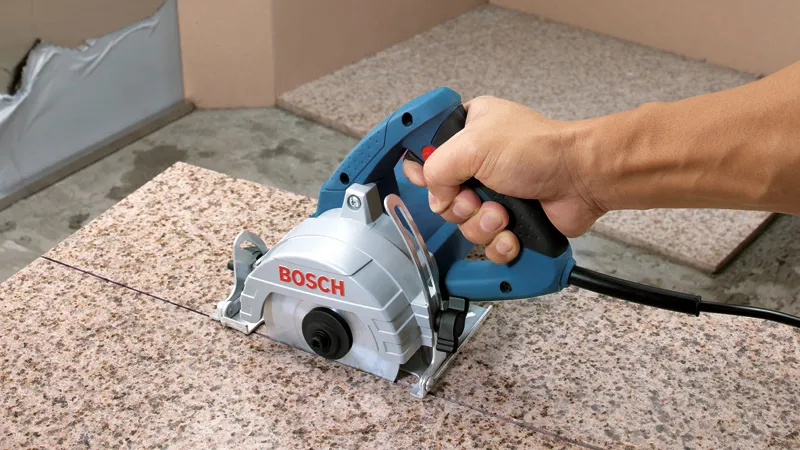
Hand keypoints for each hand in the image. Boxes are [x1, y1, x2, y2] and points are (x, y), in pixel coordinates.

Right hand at [403, 96, 604, 263]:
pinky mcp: (511, 221)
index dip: (421, 171)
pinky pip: (488, 245)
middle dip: (460, 206)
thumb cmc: (539, 149)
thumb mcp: (473, 146)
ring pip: (464, 225)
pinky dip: (499, 243)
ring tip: (504, 213)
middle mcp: (478, 164)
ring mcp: (495, 194)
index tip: (427, 181)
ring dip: (482, 225)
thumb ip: (436, 168)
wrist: (582, 178)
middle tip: (476, 196)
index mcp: (467, 133)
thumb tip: (435, 197)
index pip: (425, 152)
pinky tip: (513, 233)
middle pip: (443, 198)